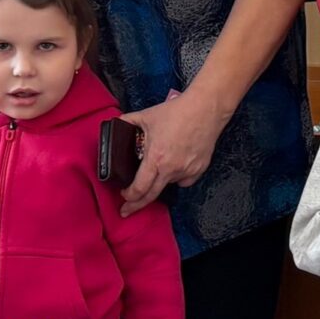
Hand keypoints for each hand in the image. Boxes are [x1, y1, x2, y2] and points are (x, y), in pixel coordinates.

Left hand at [120, 87, 230, 218]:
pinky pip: (184, 180)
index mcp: (156, 158)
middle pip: (152, 196)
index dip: (129, 196)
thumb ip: (126, 122)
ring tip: (160, 165)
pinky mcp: (199, 169)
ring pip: (168, 184)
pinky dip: (178, 176)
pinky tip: (176, 164)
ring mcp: (187, 171)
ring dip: (160, 180)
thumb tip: (114, 124)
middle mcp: (172, 169)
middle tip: (127, 210)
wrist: (205, 108)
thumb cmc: (176, 112)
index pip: (140, 188)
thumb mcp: (146, 116)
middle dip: (137, 205)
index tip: (124, 196)